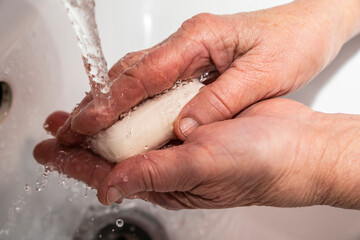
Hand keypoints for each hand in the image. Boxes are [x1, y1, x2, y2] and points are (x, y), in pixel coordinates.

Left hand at [34, 98, 359, 209]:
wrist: (296, 143)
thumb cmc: (258, 163)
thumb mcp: (200, 168)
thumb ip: (152, 175)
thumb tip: (106, 189)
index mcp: (165, 181)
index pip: (107, 173)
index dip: (74, 162)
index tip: (47, 151)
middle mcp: (168, 163)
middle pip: (113, 152)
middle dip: (81, 140)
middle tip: (54, 127)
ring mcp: (179, 141)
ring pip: (131, 132)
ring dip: (104, 122)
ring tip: (79, 113)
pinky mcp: (190, 121)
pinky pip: (153, 115)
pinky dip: (133, 108)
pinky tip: (121, 102)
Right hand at [57, 0, 359, 143]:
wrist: (308, 28)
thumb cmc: (293, 41)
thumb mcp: (264, 74)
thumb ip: (222, 101)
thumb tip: (186, 129)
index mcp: (201, 38)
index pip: (147, 74)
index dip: (114, 101)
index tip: (89, 122)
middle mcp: (188, 41)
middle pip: (132, 72)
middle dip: (100, 102)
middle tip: (74, 127)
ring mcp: (188, 51)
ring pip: (138, 75)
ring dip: (112, 102)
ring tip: (88, 126)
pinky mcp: (193, 62)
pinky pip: (154, 81)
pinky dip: (134, 100)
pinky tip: (122, 117)